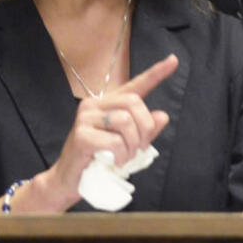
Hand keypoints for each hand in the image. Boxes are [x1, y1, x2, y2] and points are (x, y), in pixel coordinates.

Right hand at [32, 54, 177, 210]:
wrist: (69, 181)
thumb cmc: (99, 161)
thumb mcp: (128, 145)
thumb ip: (145, 131)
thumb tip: (162, 116)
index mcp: (107, 104)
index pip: (135, 85)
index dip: (156, 73)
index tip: (173, 60)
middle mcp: (94, 104)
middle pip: (134, 102)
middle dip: (145, 128)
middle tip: (140, 148)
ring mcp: (85, 118)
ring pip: (125, 121)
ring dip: (132, 145)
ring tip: (124, 157)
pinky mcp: (81, 135)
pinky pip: (114, 141)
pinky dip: (121, 155)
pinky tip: (115, 162)